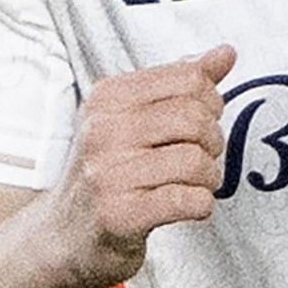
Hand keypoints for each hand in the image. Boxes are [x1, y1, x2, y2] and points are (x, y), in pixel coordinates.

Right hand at [50, 45, 233, 287]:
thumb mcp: (137, 118)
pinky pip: (189, 200)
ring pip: (197, 161)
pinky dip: (200, 205)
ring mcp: (107, 173)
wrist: (62, 236)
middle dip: (212, 143)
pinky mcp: (118, 214)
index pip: (190, 80)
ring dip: (208, 179)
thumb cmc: (111, 171)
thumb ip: (182, 83)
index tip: (196, 126)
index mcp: (108, 98)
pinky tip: (183, 207)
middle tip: (196, 160)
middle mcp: (102, 130)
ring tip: (187, 186)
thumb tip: (226, 52)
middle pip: (197, 119)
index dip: (210, 104)